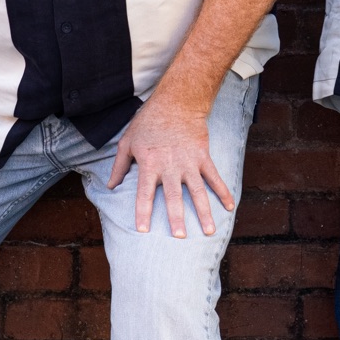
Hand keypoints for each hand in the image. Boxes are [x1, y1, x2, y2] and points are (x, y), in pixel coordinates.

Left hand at [109, 97, 233, 237]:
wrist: (176, 102)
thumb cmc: (148, 122)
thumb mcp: (127, 141)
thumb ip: (119, 165)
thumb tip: (110, 186)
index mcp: (149, 164)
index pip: (144, 193)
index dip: (143, 212)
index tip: (143, 230)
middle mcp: (169, 166)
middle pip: (173, 196)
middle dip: (176, 217)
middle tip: (179, 237)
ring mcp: (188, 162)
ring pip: (197, 191)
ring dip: (203, 211)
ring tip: (208, 231)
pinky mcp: (203, 156)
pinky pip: (214, 177)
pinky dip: (223, 191)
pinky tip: (230, 206)